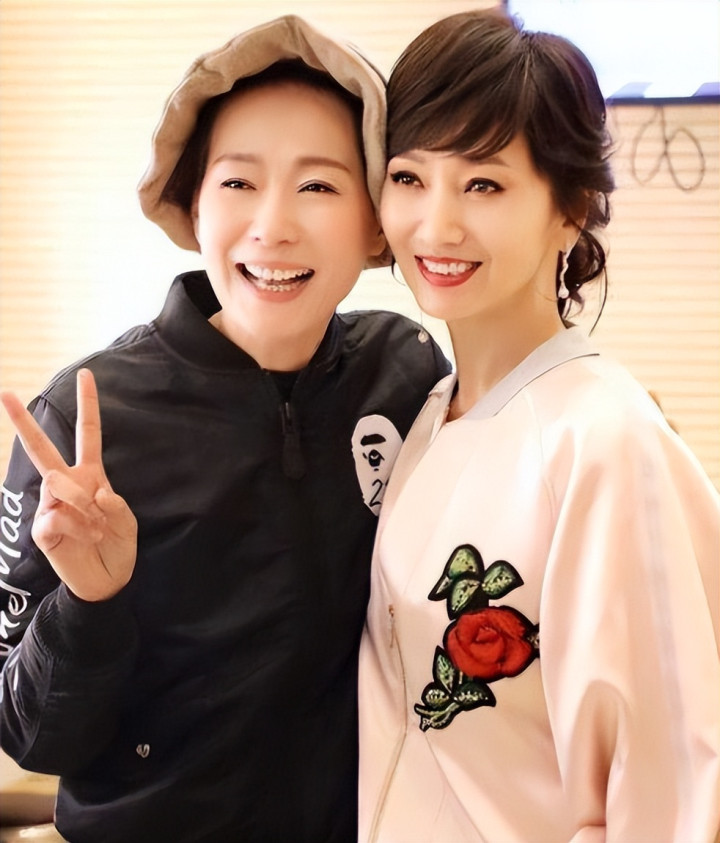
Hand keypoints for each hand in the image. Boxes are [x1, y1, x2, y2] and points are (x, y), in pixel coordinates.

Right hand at [1, 369, 137, 601]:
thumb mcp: (127, 523)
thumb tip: (93, 493)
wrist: (106, 580)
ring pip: (60, 486)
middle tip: (4, 393)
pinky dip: (78, 526)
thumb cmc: (116, 546)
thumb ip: (115, 505)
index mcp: (91, 475)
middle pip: (43, 448)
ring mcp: (51, 504)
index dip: (88, 405)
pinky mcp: (42, 526)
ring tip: (96, 530)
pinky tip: (84, 538)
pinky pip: (58, 515)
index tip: (87, 373)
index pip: (88, 433)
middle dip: (23, 422)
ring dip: (86, 508)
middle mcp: (67, 484)